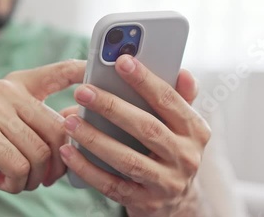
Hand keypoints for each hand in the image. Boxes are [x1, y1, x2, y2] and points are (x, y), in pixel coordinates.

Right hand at [0, 60, 85, 196]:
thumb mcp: (16, 131)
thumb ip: (44, 124)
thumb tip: (82, 124)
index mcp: (18, 85)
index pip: (58, 72)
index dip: (81, 70)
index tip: (99, 70)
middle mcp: (7, 90)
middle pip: (59, 129)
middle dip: (58, 163)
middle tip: (45, 178)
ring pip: (40, 152)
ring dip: (35, 177)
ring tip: (20, 180)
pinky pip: (20, 165)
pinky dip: (18, 182)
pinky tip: (4, 182)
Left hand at [59, 55, 210, 215]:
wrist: (177, 201)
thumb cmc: (171, 149)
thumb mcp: (183, 125)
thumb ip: (180, 98)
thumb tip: (183, 72)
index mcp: (195, 130)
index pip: (168, 100)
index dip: (145, 80)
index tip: (120, 61)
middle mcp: (185, 157)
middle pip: (145, 128)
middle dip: (111, 107)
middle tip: (83, 91)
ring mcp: (166, 182)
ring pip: (127, 159)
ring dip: (95, 139)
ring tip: (70, 121)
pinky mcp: (145, 202)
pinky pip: (111, 185)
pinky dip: (87, 168)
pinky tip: (68, 152)